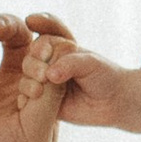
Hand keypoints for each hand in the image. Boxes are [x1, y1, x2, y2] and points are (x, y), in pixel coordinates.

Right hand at [23, 28, 140, 132]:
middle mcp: (48, 62)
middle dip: (35, 63)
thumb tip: (49, 75)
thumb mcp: (90, 63)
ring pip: (27, 77)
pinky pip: (28, 98)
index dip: (42, 44)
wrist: (113, 101)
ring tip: (42, 86)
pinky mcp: (42, 101)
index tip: (41, 46)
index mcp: (59, 47)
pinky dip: (28, 96)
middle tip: (44, 74)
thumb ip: (70, 64)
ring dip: (30, 80)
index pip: (44, 40)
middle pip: (31, 58)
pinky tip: (35, 96)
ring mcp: (44, 82)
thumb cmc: (104, 75)